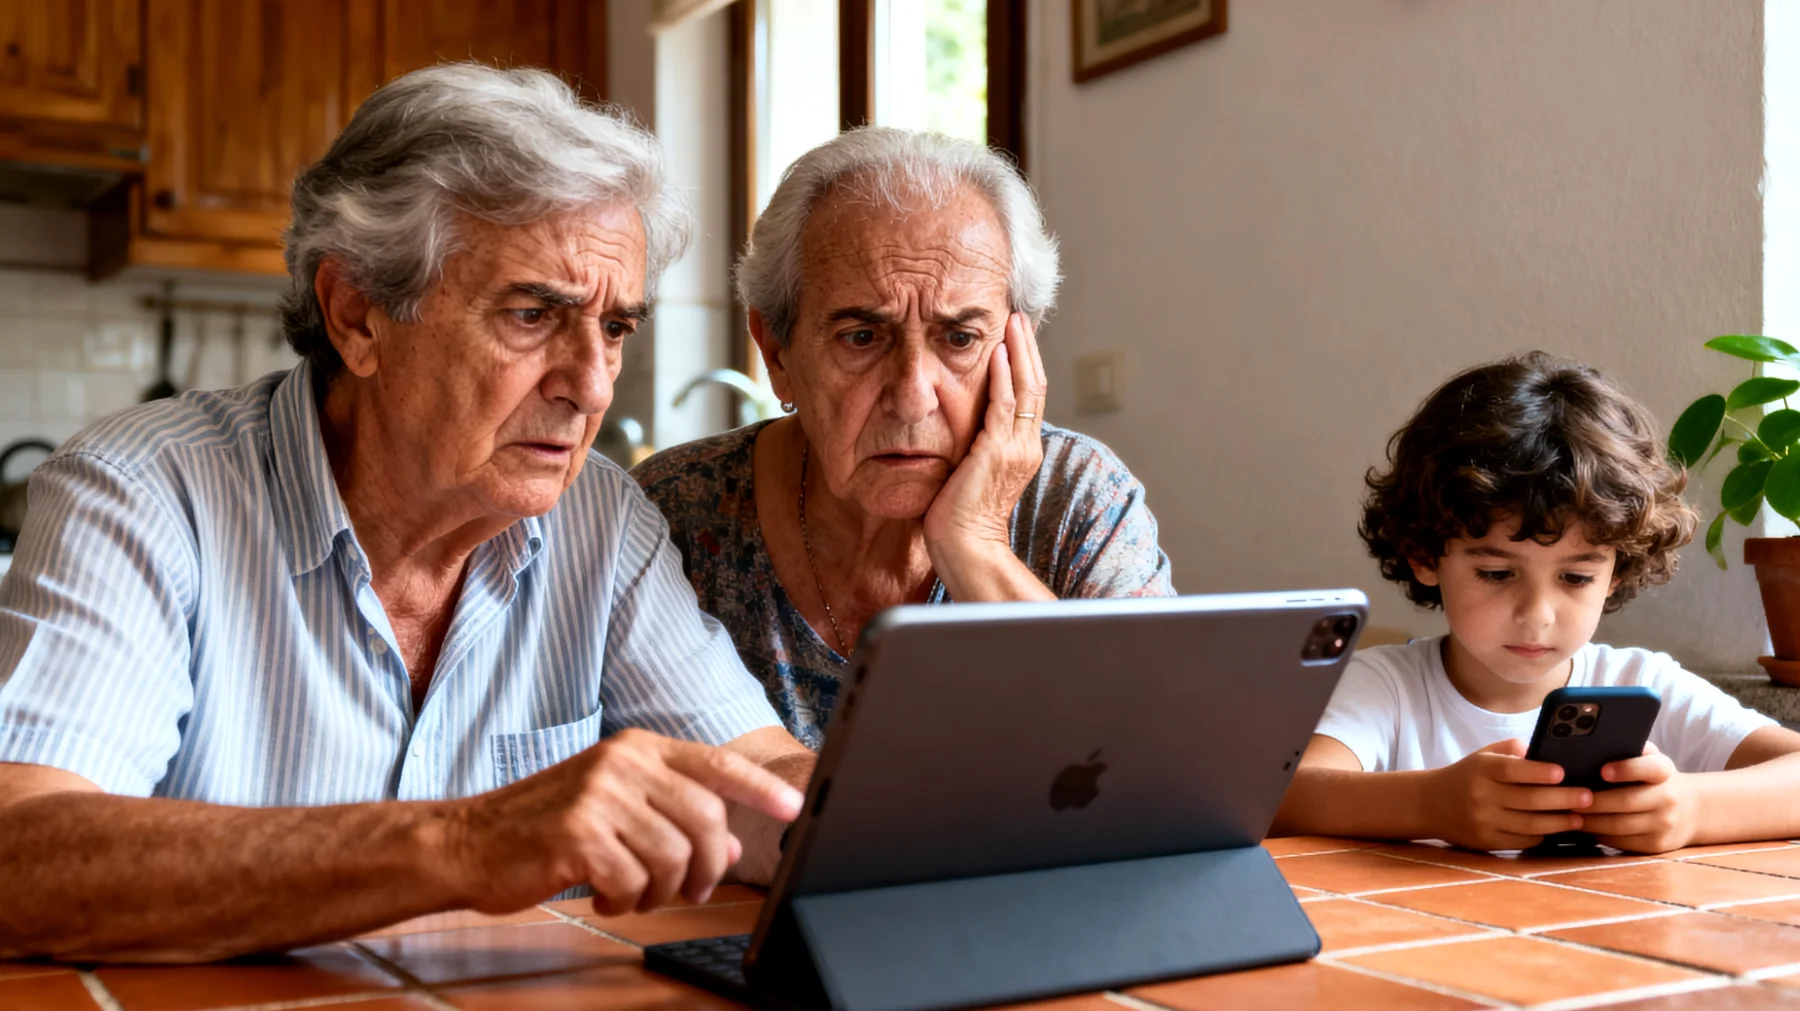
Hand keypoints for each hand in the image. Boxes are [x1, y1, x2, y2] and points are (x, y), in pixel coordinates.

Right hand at [447, 729, 803, 915]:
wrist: (468, 842)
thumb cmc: (545, 826)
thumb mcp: (615, 810)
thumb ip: (673, 818)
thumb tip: (732, 845)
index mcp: (637, 749)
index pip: (715, 765)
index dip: (761, 788)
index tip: (794, 808)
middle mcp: (622, 763)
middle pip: (706, 818)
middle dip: (709, 866)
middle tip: (694, 891)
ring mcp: (599, 795)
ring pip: (674, 856)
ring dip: (661, 890)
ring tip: (633, 891)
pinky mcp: (578, 833)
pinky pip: (634, 880)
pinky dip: (626, 900)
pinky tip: (603, 894)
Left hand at [924, 313, 1045, 571]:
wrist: (965, 547)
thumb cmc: (959, 519)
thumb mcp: (971, 472)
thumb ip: (975, 446)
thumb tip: (963, 428)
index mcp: (1023, 451)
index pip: (1030, 398)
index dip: (1025, 365)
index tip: (1016, 338)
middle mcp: (1026, 447)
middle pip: (1036, 386)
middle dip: (1027, 349)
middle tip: (1018, 318)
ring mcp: (1016, 448)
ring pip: (1026, 389)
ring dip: (1019, 352)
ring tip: (1013, 323)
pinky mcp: (997, 451)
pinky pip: (1005, 404)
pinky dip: (1004, 376)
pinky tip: (998, 352)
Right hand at [1424, 739, 1591, 850]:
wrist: (1429, 804)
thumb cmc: (1466, 776)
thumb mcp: (1482, 756)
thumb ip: (1512, 750)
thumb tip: (1547, 751)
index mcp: (1481, 770)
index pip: (1512, 770)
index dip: (1539, 772)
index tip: (1563, 772)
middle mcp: (1481, 796)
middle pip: (1529, 801)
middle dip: (1563, 800)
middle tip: (1588, 797)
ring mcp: (1483, 822)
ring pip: (1530, 825)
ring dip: (1560, 822)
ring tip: (1580, 817)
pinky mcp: (1486, 842)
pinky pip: (1522, 841)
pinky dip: (1542, 835)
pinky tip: (1556, 829)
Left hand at [1580, 743, 1697, 852]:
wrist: (1690, 810)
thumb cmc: (1654, 780)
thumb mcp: (1649, 760)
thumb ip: (1629, 750)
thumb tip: (1592, 744)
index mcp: (1664, 771)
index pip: (1649, 768)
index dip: (1626, 769)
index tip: (1602, 771)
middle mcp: (1668, 797)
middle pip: (1627, 801)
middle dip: (1594, 802)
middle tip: (1569, 799)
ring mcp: (1664, 823)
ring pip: (1621, 825)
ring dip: (1592, 821)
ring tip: (1571, 814)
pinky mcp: (1656, 845)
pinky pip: (1623, 842)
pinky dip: (1600, 835)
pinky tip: (1585, 827)